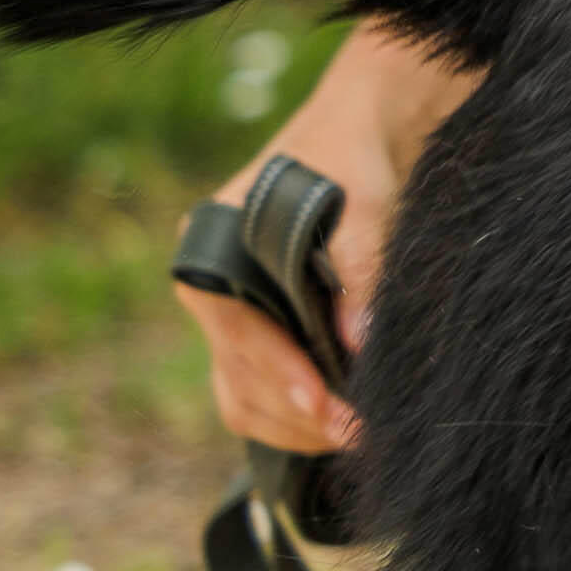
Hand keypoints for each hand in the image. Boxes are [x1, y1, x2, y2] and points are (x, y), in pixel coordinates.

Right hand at [181, 113, 391, 454]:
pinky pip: (255, 395)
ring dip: (293, 426)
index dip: (282, 373)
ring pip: (241, 398)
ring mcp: (228, 318)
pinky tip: (337, 425)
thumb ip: (358, 270)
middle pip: (237, 378)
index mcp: (211, 251)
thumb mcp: (363, 203)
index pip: (239, 332)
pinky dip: (292, 418)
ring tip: (353, 437)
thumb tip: (357, 343)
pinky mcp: (257, 335)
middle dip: (295, 413)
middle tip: (357, 433)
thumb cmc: (354, 158)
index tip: (325, 404)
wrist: (359, 134)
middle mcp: (208, 290)